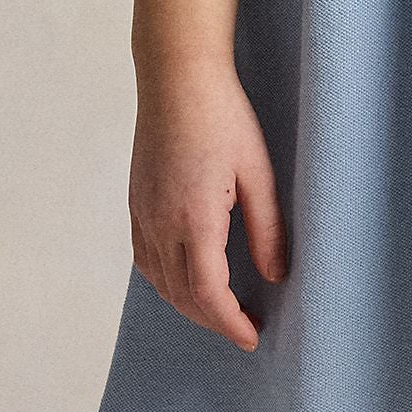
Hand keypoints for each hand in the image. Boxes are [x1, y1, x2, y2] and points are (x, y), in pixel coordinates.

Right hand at [128, 63, 288, 349]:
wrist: (176, 75)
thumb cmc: (223, 116)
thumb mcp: (258, 172)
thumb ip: (267, 228)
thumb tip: (275, 277)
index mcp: (194, 219)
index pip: (208, 294)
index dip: (230, 323)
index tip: (252, 336)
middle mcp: (160, 223)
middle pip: (182, 296)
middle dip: (213, 320)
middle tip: (245, 326)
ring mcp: (142, 213)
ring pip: (160, 282)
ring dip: (189, 305)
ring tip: (221, 308)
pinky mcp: (136, 202)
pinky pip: (145, 260)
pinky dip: (166, 282)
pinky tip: (186, 278)